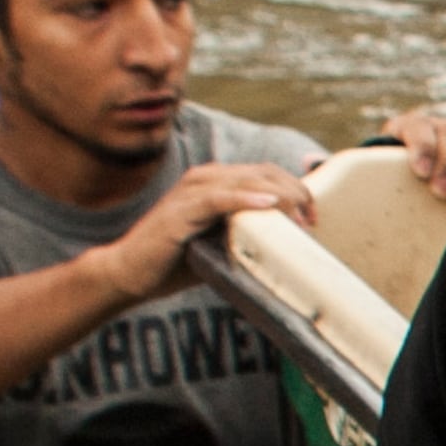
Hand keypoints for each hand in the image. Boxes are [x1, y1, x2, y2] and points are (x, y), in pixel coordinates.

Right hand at [91, 161, 314, 308]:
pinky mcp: (180, 211)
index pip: (266, 173)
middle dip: (293, 192)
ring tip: (300, 215)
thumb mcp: (222, 245)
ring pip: (244, 181)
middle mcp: (205, 179)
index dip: (295, 189)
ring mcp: (191, 192)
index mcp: (217, 183)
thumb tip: (290, 249)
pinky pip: (218, 199)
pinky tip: (268, 204)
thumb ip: (249, 236)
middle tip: (313, 219)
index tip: (315, 217)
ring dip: (278, 196)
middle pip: (262, 173)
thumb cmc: (177, 261)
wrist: (131, 273)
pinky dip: (244, 199)